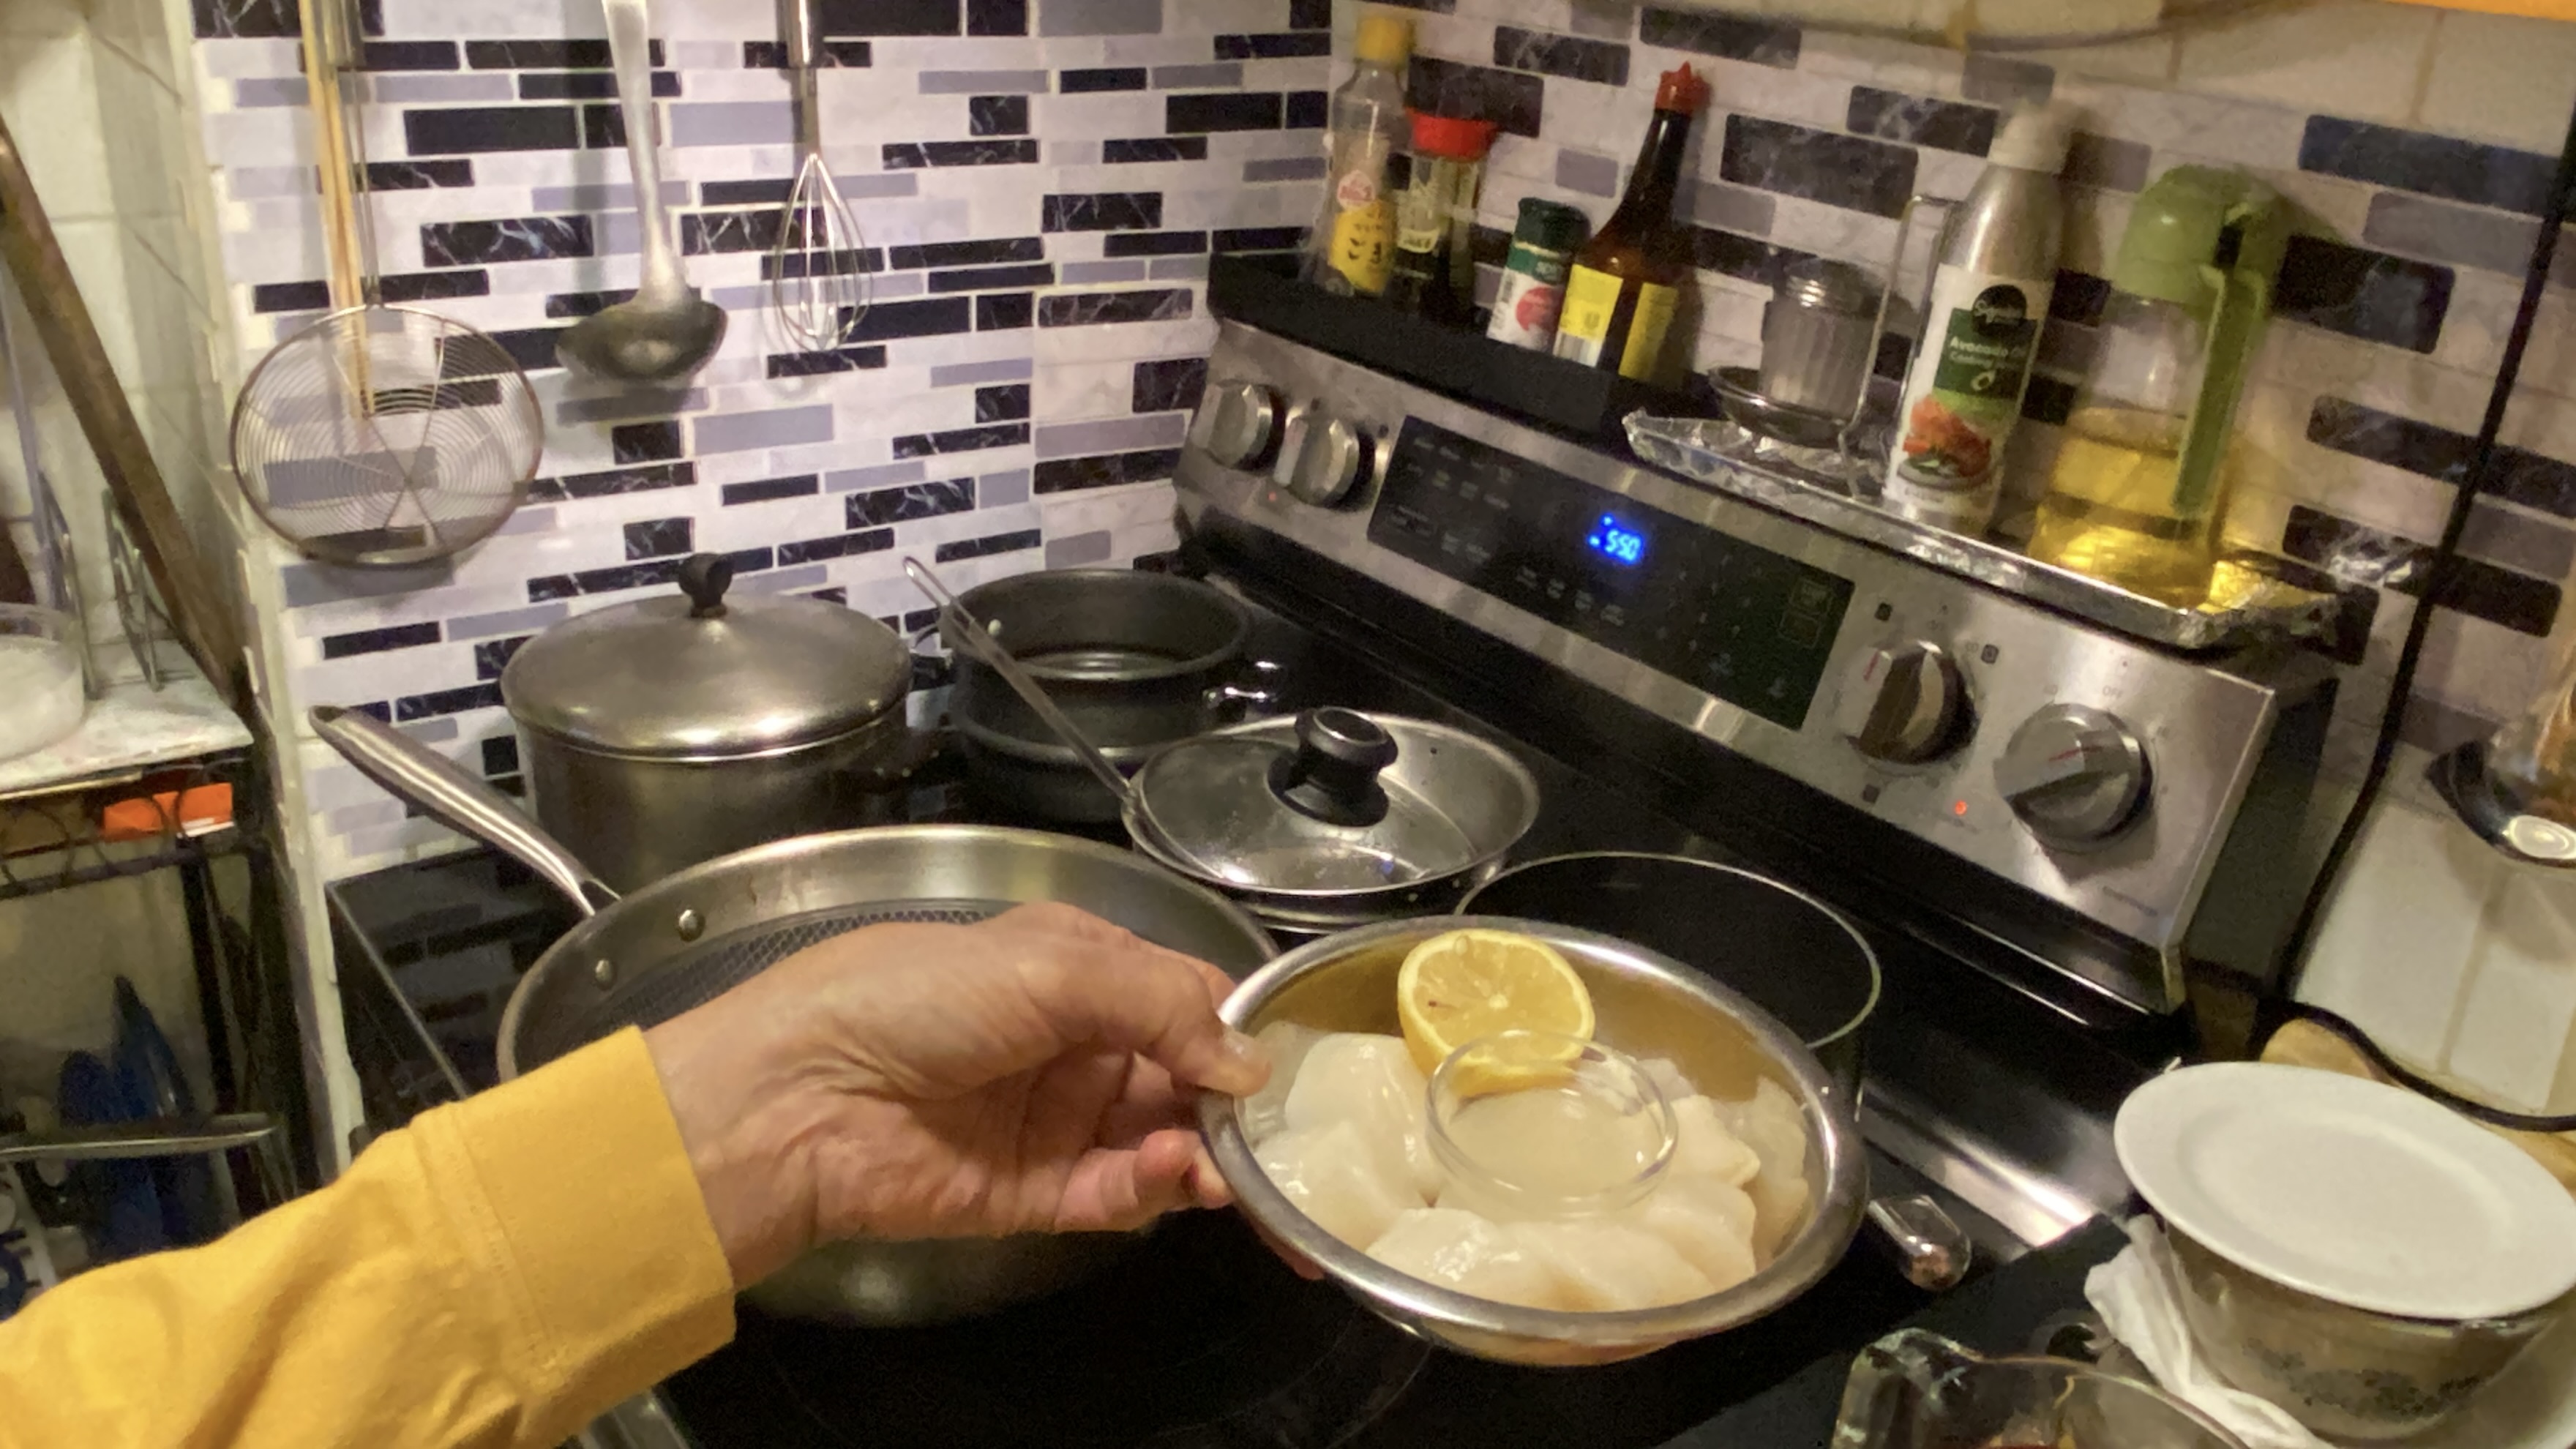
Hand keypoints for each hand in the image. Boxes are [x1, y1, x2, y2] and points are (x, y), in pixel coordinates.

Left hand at [643, 903, 1269, 1286]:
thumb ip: (1162, 1006)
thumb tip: (1250, 1065)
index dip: (1236, 1028)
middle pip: (1186, 1076)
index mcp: (1076, 966)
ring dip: (1204, 1150)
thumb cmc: (913, 998)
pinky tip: (1177, 1174)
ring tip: (1228, 1162)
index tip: (1288, 1063)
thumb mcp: (1049, 966)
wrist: (796, 1096)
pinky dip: (1155, 1187)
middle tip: (1285, 1136)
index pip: (1186, 996)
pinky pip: (1117, 1195)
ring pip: (1163, 1141)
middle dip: (1235, 1105)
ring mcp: (1056, 1121)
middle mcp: (1074, 1041)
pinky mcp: (1034, 1195)